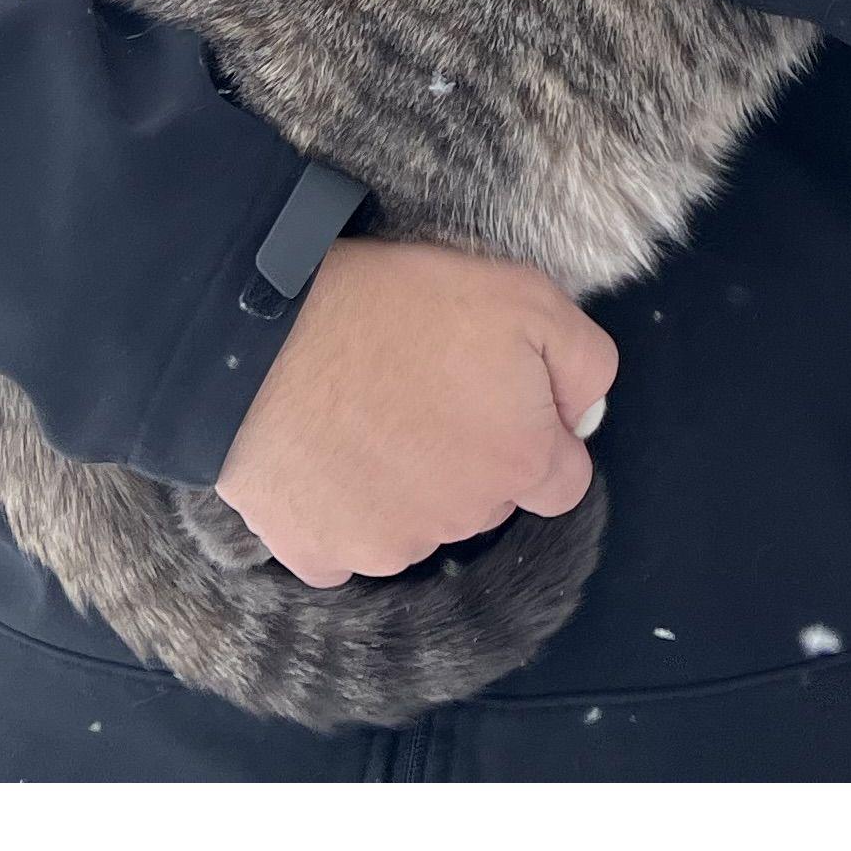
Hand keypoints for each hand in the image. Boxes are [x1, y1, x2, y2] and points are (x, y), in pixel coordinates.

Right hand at [215, 238, 618, 586]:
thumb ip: (583, 362)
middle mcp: (461, 519)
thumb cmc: (398, 306)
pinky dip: (340, 509)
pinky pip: (344, 546)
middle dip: (470, 454)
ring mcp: (386, 547)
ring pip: (418, 524)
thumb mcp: (526, 296)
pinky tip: (325, 453)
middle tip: (424, 387)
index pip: (561, 481)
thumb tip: (584, 416)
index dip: (538, 437)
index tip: (499, 401)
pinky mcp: (318, 554)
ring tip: (367, 408)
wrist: (267, 337)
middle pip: (486, 498)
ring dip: (405, 483)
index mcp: (519, 461)